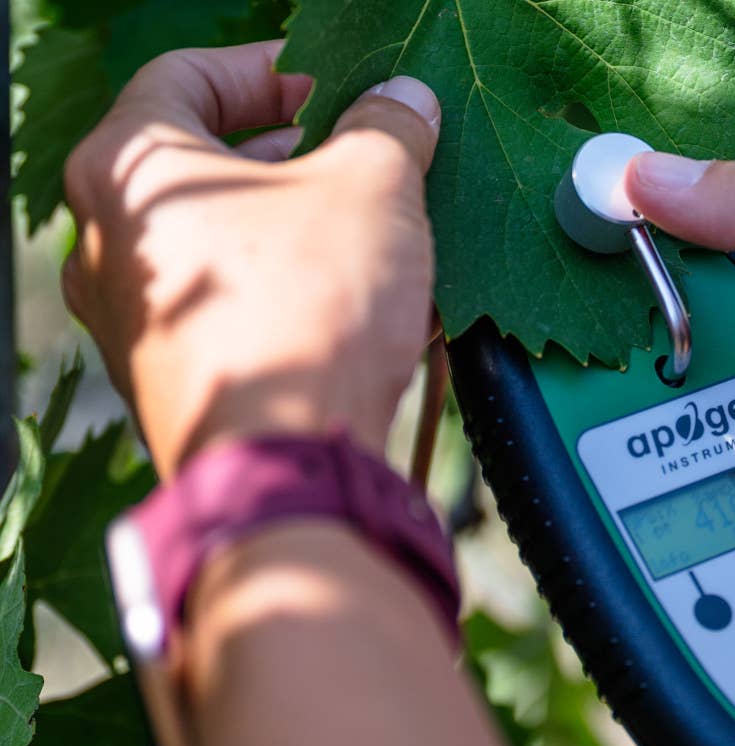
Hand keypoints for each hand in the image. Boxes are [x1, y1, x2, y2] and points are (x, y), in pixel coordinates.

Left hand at [63, 40, 440, 477]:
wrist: (284, 461)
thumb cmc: (306, 310)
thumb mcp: (372, 188)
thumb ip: (387, 127)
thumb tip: (404, 101)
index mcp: (129, 167)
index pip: (186, 74)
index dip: (268, 70)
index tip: (327, 84)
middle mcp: (107, 240)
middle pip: (195, 159)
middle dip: (282, 147)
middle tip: (350, 149)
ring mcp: (129, 317)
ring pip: (210, 237)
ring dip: (283, 218)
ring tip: (358, 222)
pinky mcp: (166, 376)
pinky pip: (222, 304)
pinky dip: (275, 283)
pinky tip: (342, 294)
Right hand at [627, 154, 734, 745]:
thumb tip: (656, 174)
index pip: (693, 271)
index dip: (632, 275)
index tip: (574, 287)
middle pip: (679, 370)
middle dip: (642, 392)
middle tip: (603, 413)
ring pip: (694, 456)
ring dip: (671, 474)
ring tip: (640, 489)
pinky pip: (732, 522)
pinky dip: (706, 529)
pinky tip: (683, 539)